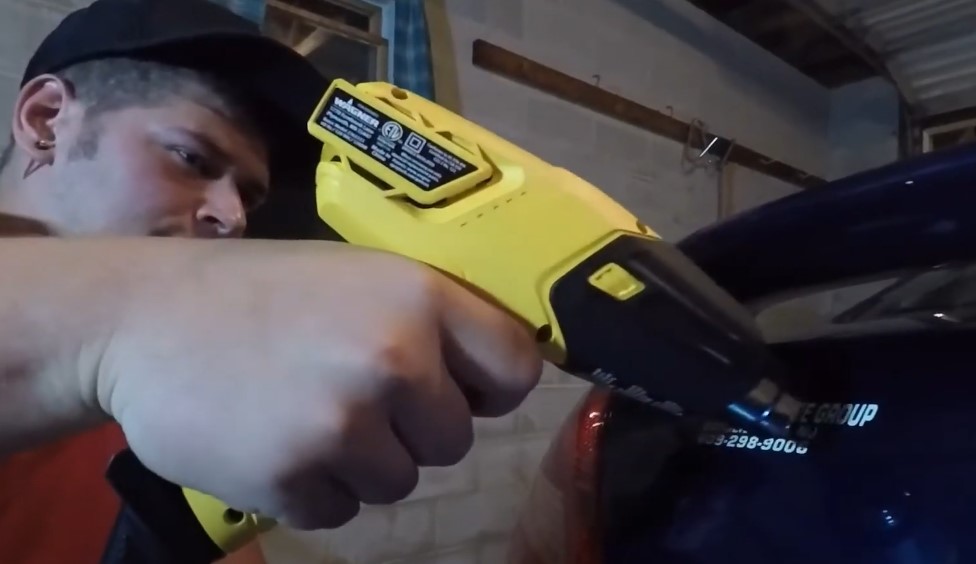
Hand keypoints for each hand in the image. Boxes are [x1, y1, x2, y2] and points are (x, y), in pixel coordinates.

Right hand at [97, 240, 541, 528]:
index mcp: (420, 297)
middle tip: (351, 395)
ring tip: (304, 415)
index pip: (517, 368)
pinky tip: (272, 442)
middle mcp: (393, 359)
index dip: (492, 388)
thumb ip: (426, 319)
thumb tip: (488, 375)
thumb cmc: (259, 291)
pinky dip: (313, 490)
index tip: (462, 391)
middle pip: (456, 440)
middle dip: (414, 430)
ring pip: (400, 482)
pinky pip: (341, 510)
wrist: (141, 319)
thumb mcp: (358, 275)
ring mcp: (341, 424)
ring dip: (361, 464)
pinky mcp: (292, 479)